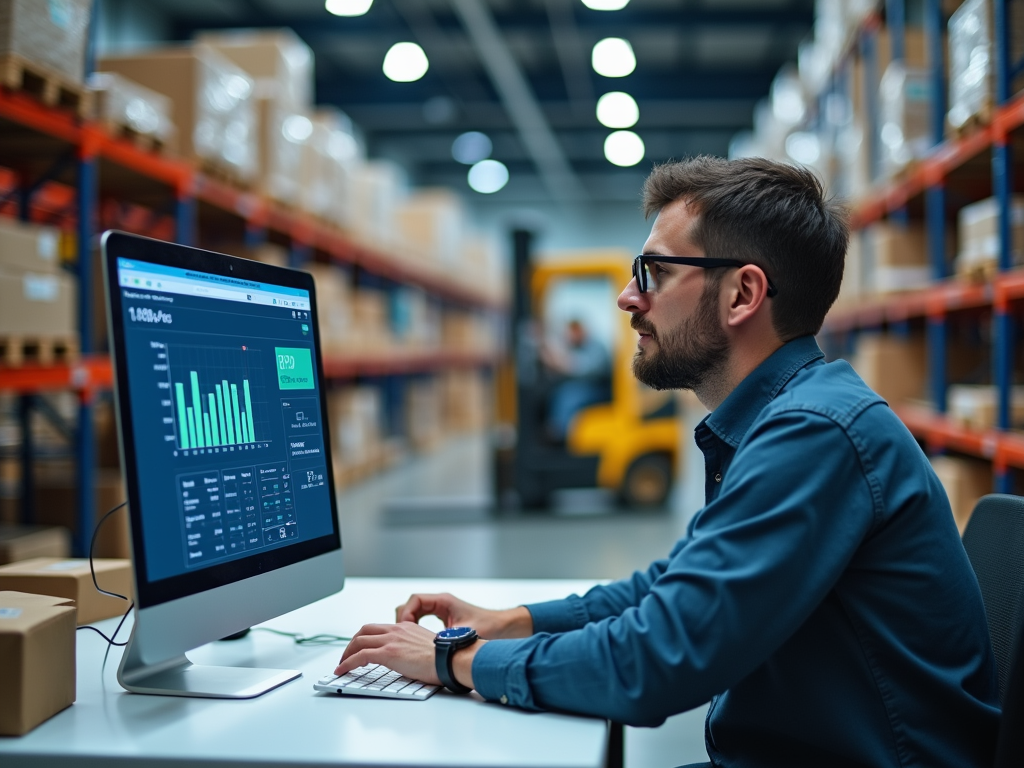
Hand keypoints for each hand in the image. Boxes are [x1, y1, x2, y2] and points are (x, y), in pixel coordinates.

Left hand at [335, 622, 440, 683]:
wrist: (451, 658)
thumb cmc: (444, 657)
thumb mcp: (426, 646)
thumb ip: (413, 647)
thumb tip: (408, 659)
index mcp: (406, 627)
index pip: (379, 628)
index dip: (365, 638)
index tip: (361, 648)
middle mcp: (396, 630)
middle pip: (365, 631)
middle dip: (352, 643)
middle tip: (347, 655)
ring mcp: (391, 640)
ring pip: (359, 641)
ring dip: (346, 653)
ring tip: (342, 665)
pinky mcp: (388, 653)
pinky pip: (360, 656)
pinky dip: (347, 663)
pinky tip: (342, 671)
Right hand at [395, 593, 532, 638]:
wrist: (505, 627)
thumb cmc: (489, 626)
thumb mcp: (464, 634)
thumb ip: (445, 638)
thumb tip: (428, 648)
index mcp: (444, 601)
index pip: (415, 600)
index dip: (406, 614)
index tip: (405, 628)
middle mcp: (441, 603)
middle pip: (411, 605)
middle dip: (403, 620)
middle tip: (401, 636)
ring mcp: (442, 610)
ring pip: (415, 612)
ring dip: (408, 624)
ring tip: (406, 640)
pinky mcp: (444, 619)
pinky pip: (422, 620)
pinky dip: (416, 628)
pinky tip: (417, 642)